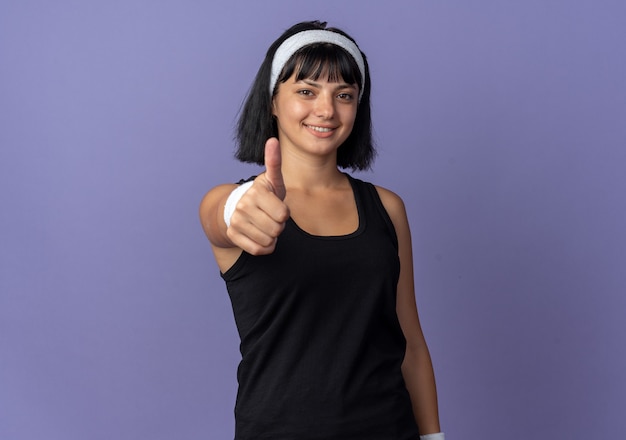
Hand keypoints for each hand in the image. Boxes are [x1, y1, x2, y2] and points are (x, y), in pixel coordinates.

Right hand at [226, 138, 289, 254]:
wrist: (238, 208)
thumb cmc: (264, 195)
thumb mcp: (273, 179)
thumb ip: (275, 162)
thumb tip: (272, 140)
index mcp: (256, 191)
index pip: (283, 214)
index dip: (284, 213)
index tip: (276, 205)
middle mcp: (243, 206)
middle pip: (277, 229)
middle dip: (278, 225)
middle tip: (270, 216)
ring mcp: (236, 221)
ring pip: (268, 241)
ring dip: (271, 236)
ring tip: (264, 224)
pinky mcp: (232, 235)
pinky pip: (258, 250)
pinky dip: (264, 246)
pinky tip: (259, 235)